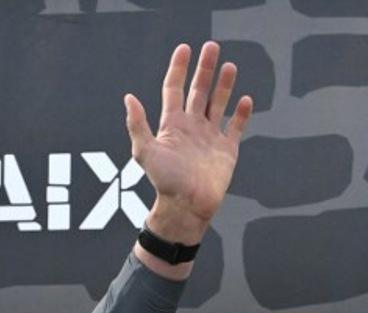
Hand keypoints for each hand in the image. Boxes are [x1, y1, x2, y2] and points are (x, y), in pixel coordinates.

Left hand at [125, 42, 252, 247]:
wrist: (187, 206)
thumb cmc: (164, 181)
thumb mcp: (145, 151)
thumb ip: (137, 124)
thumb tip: (128, 97)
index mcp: (172, 125)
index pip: (174, 90)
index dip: (178, 69)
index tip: (184, 48)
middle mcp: (191, 128)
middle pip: (198, 91)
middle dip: (204, 69)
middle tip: (211, 46)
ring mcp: (210, 137)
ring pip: (218, 104)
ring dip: (223, 85)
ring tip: (229, 65)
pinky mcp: (227, 150)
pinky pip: (236, 127)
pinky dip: (242, 114)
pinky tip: (246, 99)